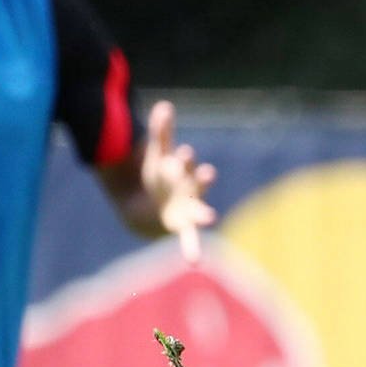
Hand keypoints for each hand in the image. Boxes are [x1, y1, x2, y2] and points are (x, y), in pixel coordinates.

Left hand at [140, 99, 218, 262]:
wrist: (153, 208)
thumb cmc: (159, 179)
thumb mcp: (156, 157)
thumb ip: (161, 134)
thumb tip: (164, 105)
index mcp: (182, 171)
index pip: (184, 162)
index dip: (184, 158)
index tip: (184, 152)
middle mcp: (190, 190)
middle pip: (195, 183)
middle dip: (201, 179)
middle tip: (208, 173)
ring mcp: (188, 209)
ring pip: (198, 210)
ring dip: (204, 214)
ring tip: (211, 217)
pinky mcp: (182, 227)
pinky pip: (190, 239)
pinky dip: (192, 249)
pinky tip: (194, 261)